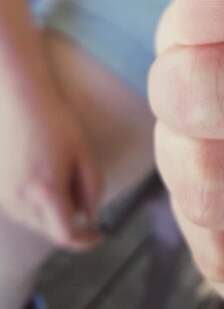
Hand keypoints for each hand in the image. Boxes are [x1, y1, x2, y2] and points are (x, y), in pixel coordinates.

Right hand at [0, 82, 102, 250]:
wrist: (21, 99)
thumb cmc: (56, 121)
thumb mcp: (84, 152)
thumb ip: (92, 188)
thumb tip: (90, 215)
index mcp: (46, 190)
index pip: (66, 234)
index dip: (85, 240)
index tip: (98, 235)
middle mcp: (21, 199)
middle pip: (51, 228)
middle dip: (71, 219)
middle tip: (79, 185)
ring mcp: (6, 195)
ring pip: (36, 220)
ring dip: (53, 211)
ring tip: (60, 170)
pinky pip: (23, 208)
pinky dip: (38, 202)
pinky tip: (44, 171)